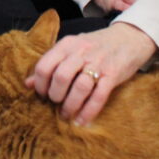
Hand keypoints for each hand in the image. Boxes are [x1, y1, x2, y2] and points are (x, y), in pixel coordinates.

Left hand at [24, 23, 156, 125]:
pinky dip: (89, 111)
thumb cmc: (95, 46)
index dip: (40, 84)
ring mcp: (98, 63)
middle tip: (55, 103)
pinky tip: (82, 120)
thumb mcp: (72, 49)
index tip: (42, 95)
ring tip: (66, 114)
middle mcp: (81, 52)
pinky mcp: (113, 75)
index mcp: (67, 44)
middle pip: (61, 77)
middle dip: (55, 95)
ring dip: (70, 105)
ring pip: (79, 88)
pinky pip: (99, 96)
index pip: (45, 65)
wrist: (129, 38)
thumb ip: (51, 63)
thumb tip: (28, 84)